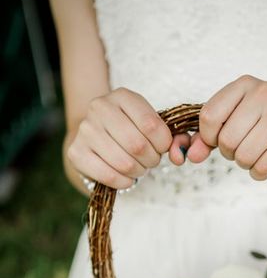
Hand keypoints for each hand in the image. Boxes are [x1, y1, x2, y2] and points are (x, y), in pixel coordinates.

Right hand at [67, 87, 181, 189]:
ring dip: (139, 171)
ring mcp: (85, 130)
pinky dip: (125, 182)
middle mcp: (99, 107)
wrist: (96, 138)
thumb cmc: (132, 131)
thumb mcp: (152, 126)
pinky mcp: (76, 152)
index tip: (162, 147)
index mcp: (122, 96)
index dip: (163, 144)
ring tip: (138, 167)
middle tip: (150, 160)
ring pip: (124, 162)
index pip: (151, 125)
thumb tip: (180, 154)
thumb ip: (174, 138)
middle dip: (151, 159)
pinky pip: (109, 176)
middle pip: (137, 145)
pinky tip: (127, 177)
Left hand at [182, 74, 266, 179]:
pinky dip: (260, 173)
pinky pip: (261, 167)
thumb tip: (189, 155)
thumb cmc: (263, 130)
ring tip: (259, 154)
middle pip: (226, 140)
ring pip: (243, 156)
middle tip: (246, 148)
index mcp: (245, 84)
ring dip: (246, 164)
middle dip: (231, 153)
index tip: (219, 140)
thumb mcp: (232, 125)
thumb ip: (205, 139)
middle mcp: (266, 93)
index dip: (209, 137)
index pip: (209, 116)